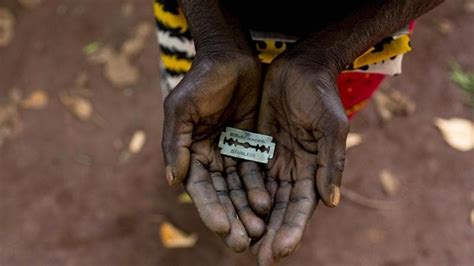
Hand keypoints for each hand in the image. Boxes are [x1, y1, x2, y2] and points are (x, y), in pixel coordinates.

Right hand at [162, 51, 270, 251]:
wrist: (231, 57)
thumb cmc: (202, 80)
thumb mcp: (181, 108)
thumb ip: (175, 143)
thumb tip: (172, 181)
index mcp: (190, 152)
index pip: (200, 188)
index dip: (210, 209)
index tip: (222, 228)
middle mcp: (211, 157)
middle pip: (221, 195)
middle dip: (231, 218)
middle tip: (243, 243)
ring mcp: (232, 153)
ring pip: (240, 189)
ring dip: (247, 210)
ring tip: (258, 231)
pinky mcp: (253, 146)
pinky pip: (257, 172)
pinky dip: (260, 189)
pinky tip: (268, 205)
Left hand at [255, 55, 348, 264]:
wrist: (301, 68)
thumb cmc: (321, 96)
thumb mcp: (330, 127)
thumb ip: (332, 163)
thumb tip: (331, 202)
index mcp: (313, 170)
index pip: (301, 207)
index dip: (291, 230)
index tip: (278, 252)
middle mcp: (293, 170)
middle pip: (280, 209)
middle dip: (270, 234)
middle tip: (258, 259)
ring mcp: (274, 160)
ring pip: (261, 197)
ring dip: (252, 220)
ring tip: (240, 243)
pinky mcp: (257, 147)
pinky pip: (246, 175)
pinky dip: (239, 194)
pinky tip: (229, 211)